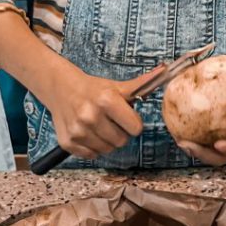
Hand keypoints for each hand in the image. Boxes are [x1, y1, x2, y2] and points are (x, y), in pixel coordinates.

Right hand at [45, 64, 164, 158]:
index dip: (133, 123)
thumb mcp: (117, 86)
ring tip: (99, 126)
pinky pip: (92, 155)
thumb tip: (164, 70)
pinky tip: (88, 132)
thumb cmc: (93, 89)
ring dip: (107, 141)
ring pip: (107, 150)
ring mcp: (78, 130)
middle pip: (122, 141)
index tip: (126, 117)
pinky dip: (93, 147)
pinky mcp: (68, 142)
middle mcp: (91, 115)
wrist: (61, 88)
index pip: (135, 128)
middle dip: (120, 133)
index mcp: (106, 100)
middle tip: (110, 121)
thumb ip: (142, 84)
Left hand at [178, 58, 225, 166]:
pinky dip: (194, 141)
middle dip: (206, 155)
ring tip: (180, 140)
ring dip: (196, 152)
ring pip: (213, 155)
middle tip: (188, 145)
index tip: (218, 144)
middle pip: (224, 157)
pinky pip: (206, 143)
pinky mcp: (220, 139)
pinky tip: (179, 132)